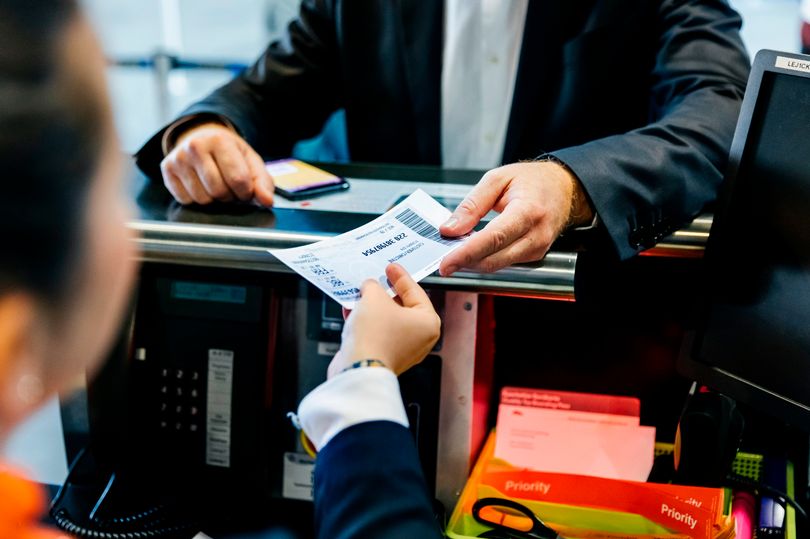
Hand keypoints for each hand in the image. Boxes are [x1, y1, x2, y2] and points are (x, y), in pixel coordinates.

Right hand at [160, 122, 274, 205]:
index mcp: (220, 140)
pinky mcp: (167, 169)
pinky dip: (196, 199)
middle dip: (229, 196)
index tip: (246, 190)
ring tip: (216, 185)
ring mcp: (178, 157)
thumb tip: (267, 201)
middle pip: (218, 191)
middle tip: (230, 188)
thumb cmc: (230, 153)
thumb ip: (262, 182)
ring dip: (213, 200)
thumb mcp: (251, 162)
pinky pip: (186, 200)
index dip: (246, 192)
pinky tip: (200, 186)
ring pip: (202, 199)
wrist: (203, 138)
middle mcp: (195, 146)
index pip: (238, 179)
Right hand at [327, 263, 440, 377]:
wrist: (359, 368)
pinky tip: (353, 312)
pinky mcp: (385, 357)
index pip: (415, 291)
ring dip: (372, 307)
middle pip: (402, 306)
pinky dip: (366, 322)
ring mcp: (402, 350)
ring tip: (360, 295)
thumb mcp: (374, 297)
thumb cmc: (375, 336)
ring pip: (387, 320)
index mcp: (428, 322)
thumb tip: (370, 287)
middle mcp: (419, 338)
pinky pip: (377, 333)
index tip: (391, 267)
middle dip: (384, 293)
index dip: (400, 276)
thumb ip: (374, 286)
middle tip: (375, 280)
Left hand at [438, 161, 592, 274]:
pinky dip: (486, 259)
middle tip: (442, 259)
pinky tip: (475, 250)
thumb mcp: (497, 179)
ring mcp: (538, 249)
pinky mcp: (535, 256)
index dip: (466, 254)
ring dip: (474, 262)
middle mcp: (536, 234)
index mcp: (528, 211)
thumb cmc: (534, 181)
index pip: (493, 239)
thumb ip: (472, 205)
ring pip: (498, 265)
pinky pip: (504, 263)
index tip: (446, 263)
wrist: (564, 188)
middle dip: (465, 262)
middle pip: (494, 259)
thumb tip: (450, 229)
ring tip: (456, 251)